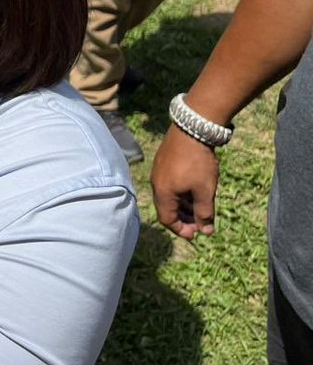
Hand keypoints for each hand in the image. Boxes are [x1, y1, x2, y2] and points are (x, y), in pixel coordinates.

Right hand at [151, 123, 219, 239]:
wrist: (192, 130)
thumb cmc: (198, 163)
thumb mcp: (205, 191)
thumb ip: (204, 213)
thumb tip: (206, 232)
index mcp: (163, 193)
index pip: (167, 220)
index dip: (182, 230)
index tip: (197, 234)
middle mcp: (157, 183)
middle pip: (166, 208)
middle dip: (183, 219)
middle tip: (201, 223)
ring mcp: (159, 172)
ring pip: (169, 196)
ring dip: (184, 205)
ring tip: (200, 207)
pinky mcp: (163, 162)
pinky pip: (170, 184)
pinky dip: (181, 192)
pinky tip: (195, 190)